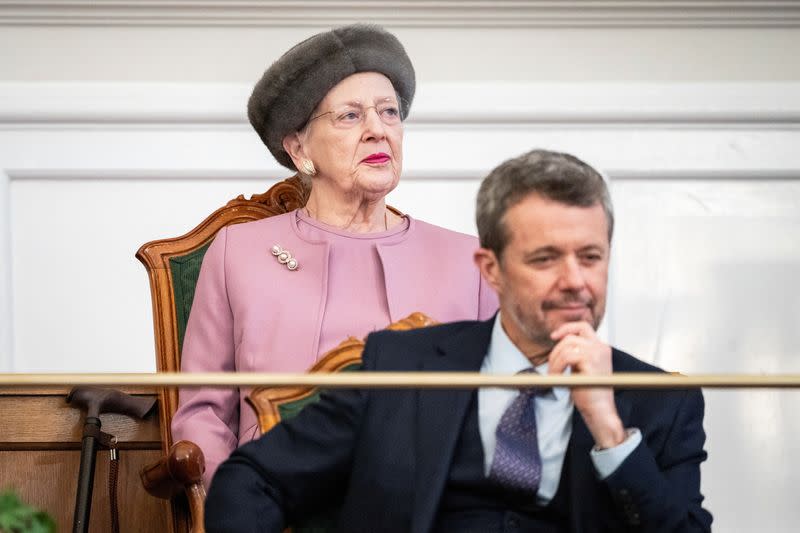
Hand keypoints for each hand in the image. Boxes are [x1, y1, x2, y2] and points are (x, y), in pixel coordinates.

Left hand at [547, 321, 625, 448]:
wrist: (600, 411)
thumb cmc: (589, 393)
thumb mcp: (581, 368)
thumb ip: (575, 354)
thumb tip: (558, 343)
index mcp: (601, 348)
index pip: (583, 327)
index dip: (566, 328)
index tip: (553, 336)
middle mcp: (601, 348)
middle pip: (570, 337)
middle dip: (555, 351)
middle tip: (552, 368)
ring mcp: (597, 353)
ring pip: (566, 347)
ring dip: (554, 362)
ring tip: (554, 376)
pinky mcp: (591, 362)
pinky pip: (566, 357)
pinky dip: (557, 367)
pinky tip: (557, 378)